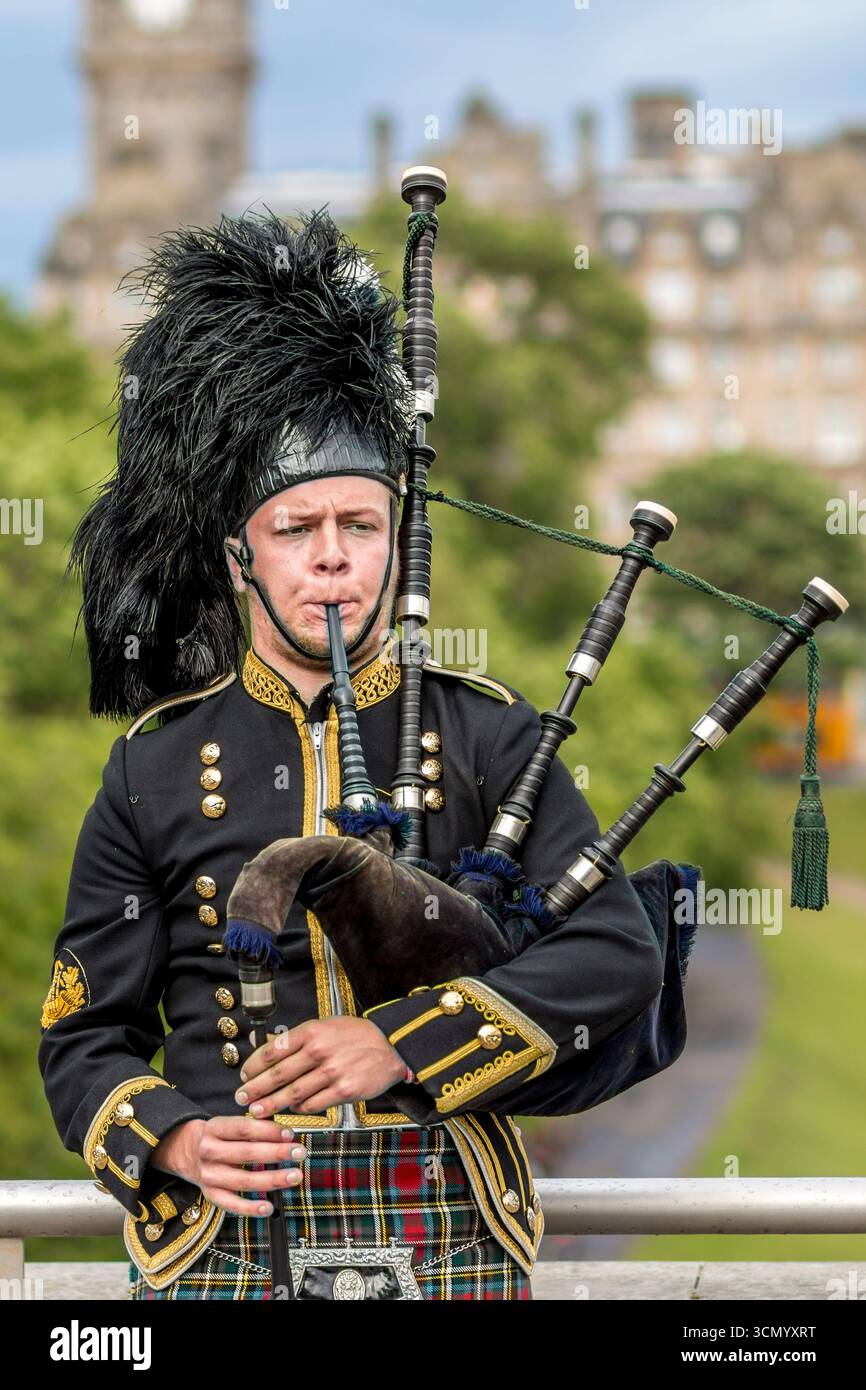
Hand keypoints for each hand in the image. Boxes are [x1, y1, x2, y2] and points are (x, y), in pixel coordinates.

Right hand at [151, 1115, 306, 1217]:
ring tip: (295, 1176)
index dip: (269, 1131)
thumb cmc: (220, 1136)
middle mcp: (209, 1151)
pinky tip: (269, 1207)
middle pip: (247, 1154)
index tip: (291, 1134)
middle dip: (277, 1153)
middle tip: (300, 1153)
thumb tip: (287, 1134)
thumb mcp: (230, 1123)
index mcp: (215, 1128)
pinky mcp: (210, 1194)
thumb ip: (255, 1126)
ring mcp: (209, 1175)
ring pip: (243, 1180)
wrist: (187, 1151)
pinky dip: (250, 1208)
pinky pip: (231, 1204)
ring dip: (272, 1179)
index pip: (244, 1129)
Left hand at [235, 1016, 407, 1117]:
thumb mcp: (326, 1026)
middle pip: (278, 1074)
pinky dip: (299, 1109)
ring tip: (258, 1111)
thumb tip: (268, 1046)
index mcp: (312, 1031)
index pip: (273, 1050)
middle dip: (256, 1089)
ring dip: (272, 1104)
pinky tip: (292, 1109)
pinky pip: (314, 1104)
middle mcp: (320, 1051)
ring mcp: (333, 1072)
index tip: (244, 1076)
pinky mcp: (345, 1091)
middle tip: (242, 1098)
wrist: (392, 1046)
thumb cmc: (356, 1035)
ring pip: (293, 1093)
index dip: (254, 1066)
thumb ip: (298, 1038)